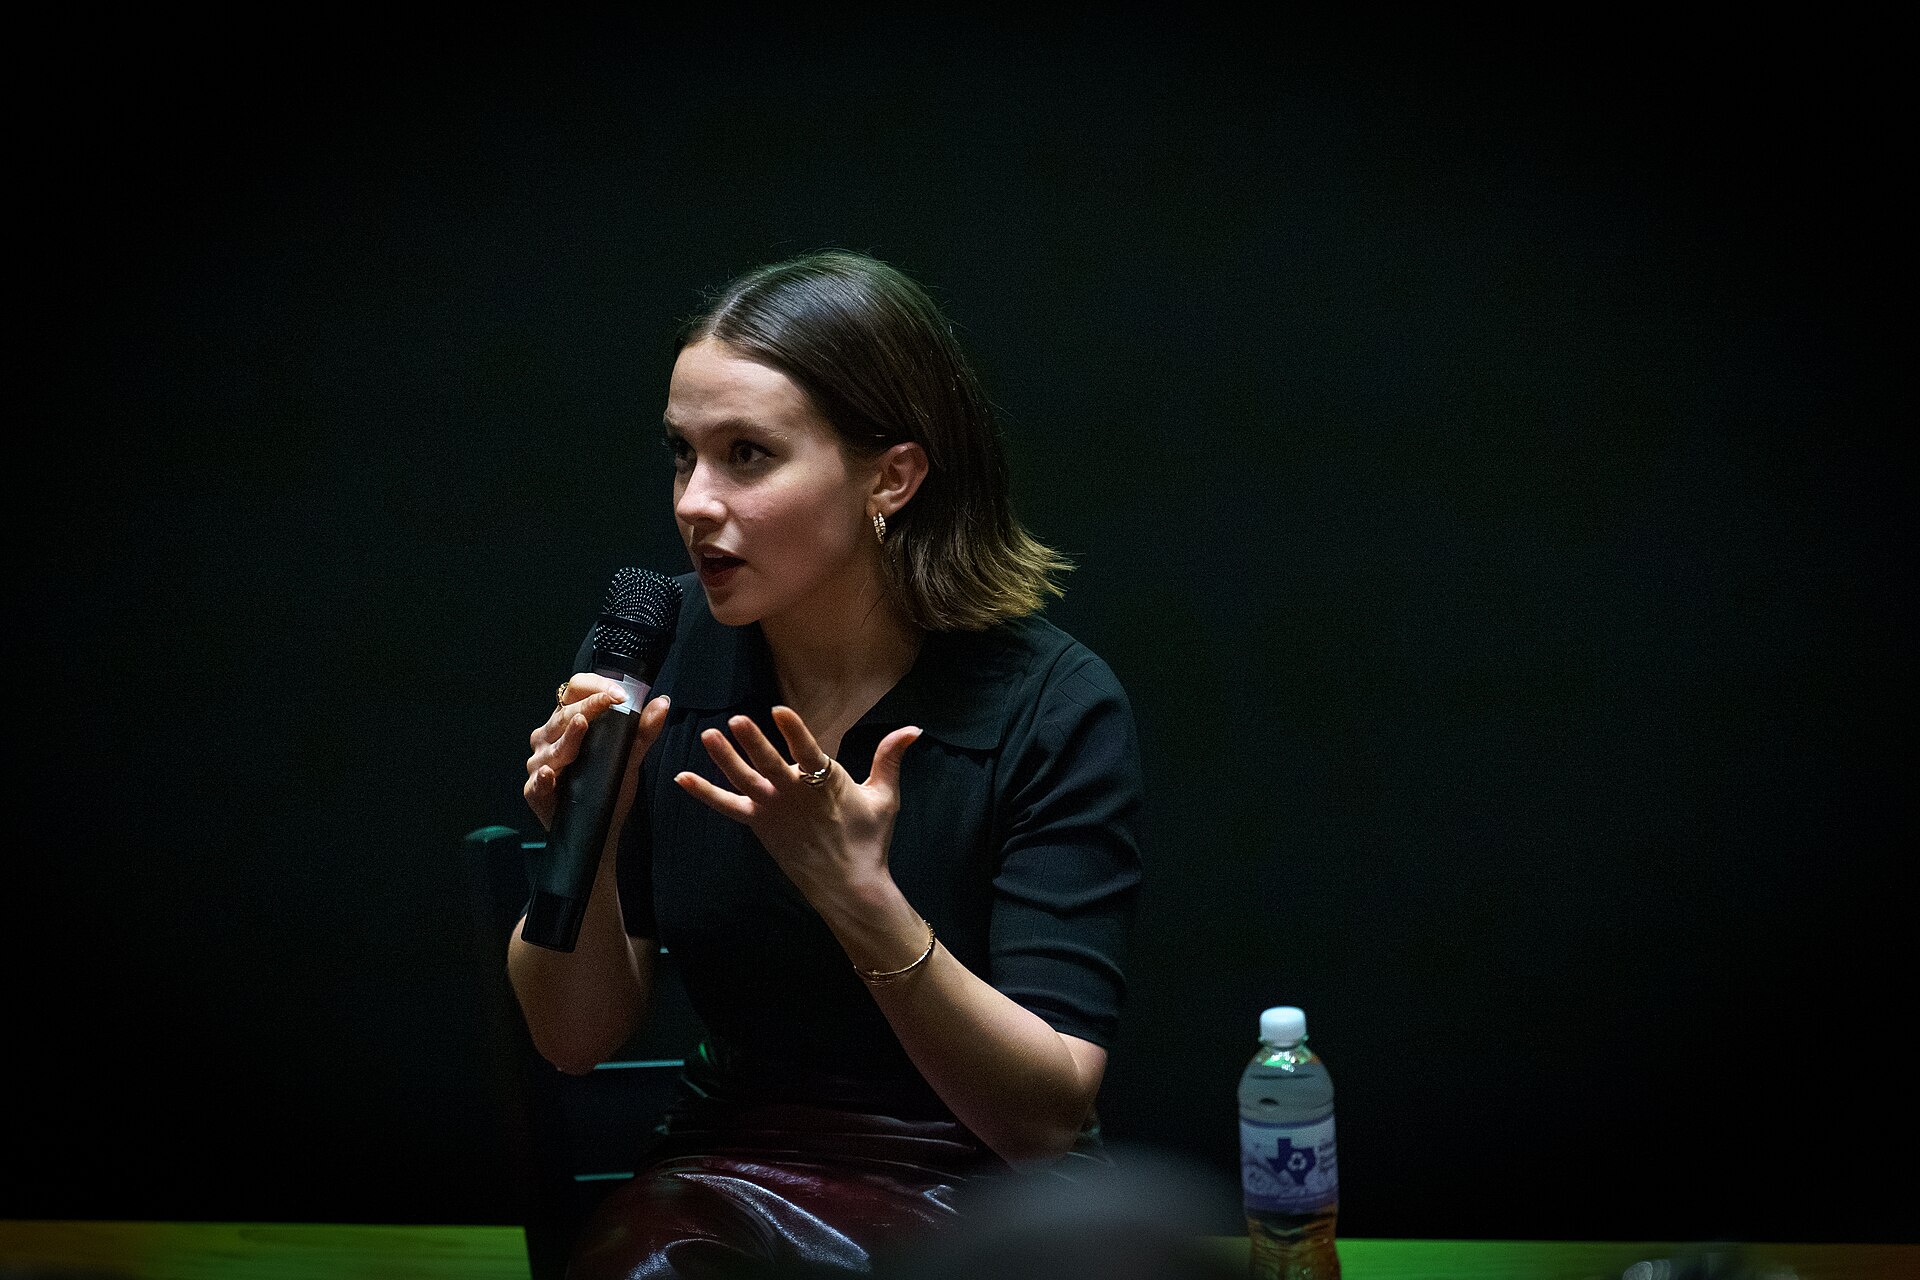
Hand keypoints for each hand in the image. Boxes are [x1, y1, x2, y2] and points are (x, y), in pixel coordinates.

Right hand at [525, 674, 668, 830]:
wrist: (599, 828)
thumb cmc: (607, 787)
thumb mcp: (629, 757)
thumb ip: (644, 731)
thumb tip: (663, 702)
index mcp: (568, 723)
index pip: (574, 692)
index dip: (595, 687)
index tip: (619, 694)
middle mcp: (550, 738)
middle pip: (565, 715)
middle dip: (588, 706)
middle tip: (610, 701)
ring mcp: (540, 764)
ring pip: (553, 746)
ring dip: (568, 737)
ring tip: (581, 724)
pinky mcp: (535, 791)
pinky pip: (538, 782)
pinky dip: (543, 777)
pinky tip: (549, 772)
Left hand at [675, 706, 921, 907]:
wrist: (849, 885)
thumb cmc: (869, 839)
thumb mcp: (883, 797)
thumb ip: (890, 758)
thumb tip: (913, 729)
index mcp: (825, 784)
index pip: (808, 752)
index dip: (793, 732)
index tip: (779, 711)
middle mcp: (794, 796)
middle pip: (770, 765)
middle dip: (754, 743)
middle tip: (736, 721)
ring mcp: (772, 811)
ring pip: (744, 781)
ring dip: (725, 759)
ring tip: (708, 735)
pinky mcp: (758, 825)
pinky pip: (727, 807)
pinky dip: (704, 793)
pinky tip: (681, 777)